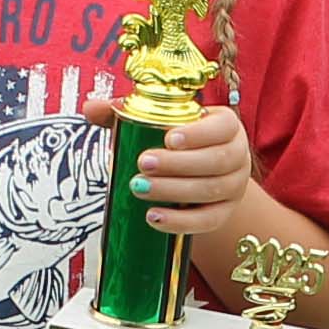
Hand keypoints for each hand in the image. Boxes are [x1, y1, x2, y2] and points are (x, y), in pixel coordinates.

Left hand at [87, 93, 255, 239]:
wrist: (198, 176)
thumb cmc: (175, 144)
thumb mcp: (155, 123)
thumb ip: (125, 112)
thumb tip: (91, 107)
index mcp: (226, 126)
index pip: (221, 128)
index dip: (199, 134)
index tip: (169, 138)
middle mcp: (237, 155)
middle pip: (215, 161)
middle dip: (178, 164)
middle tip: (142, 164)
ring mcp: (234, 187)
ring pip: (210, 190)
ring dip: (174, 191)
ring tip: (139, 188)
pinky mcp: (224, 214)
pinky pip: (208, 221)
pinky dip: (181, 221)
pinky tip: (153, 217)